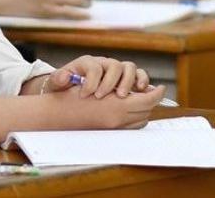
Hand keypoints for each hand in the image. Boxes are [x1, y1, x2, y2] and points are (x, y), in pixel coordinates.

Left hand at [47, 55, 149, 98]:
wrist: (71, 88)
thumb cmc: (65, 85)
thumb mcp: (57, 82)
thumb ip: (58, 79)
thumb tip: (64, 77)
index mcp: (87, 62)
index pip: (94, 67)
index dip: (91, 81)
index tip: (86, 95)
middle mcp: (103, 63)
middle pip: (114, 65)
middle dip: (110, 82)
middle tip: (103, 96)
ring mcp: (116, 69)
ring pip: (129, 67)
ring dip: (128, 82)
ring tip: (121, 96)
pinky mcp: (126, 77)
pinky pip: (139, 74)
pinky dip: (142, 81)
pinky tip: (140, 92)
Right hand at [47, 81, 164, 129]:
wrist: (54, 114)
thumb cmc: (70, 96)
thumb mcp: (93, 83)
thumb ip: (116, 84)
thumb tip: (142, 87)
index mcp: (116, 106)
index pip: (147, 101)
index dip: (156, 94)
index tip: (160, 87)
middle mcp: (118, 119)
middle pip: (146, 111)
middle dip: (151, 101)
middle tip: (152, 92)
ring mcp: (114, 127)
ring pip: (141, 120)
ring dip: (143, 110)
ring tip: (141, 101)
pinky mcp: (109, 132)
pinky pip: (131, 126)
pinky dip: (135, 118)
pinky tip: (130, 111)